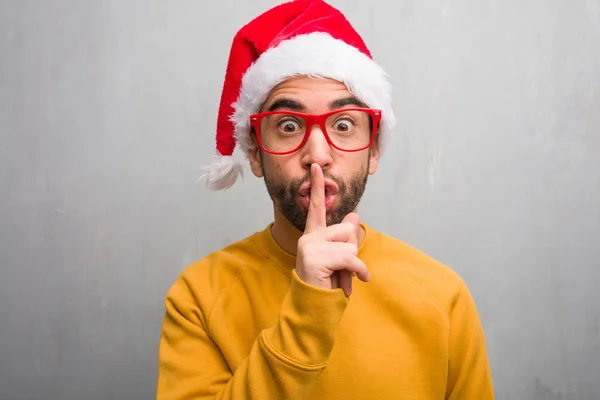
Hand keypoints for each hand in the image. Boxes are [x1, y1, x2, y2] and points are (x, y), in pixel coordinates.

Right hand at [295, 163, 370, 295]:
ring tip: (342, 278)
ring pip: (349, 245)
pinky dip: (359, 271)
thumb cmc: (327, 284)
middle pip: (346, 230)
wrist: (316, 308)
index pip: (315, 207)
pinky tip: (357, 281)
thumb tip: (355, 216)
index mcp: (313, 236)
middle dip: (352, 252)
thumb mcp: (341, 259)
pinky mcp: (314, 258)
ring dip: (354, 265)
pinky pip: (349, 258)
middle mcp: (308, 238)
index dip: (316, 187)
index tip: (316, 167)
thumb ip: (346, 239)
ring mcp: (309, 247)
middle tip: (343, 271)